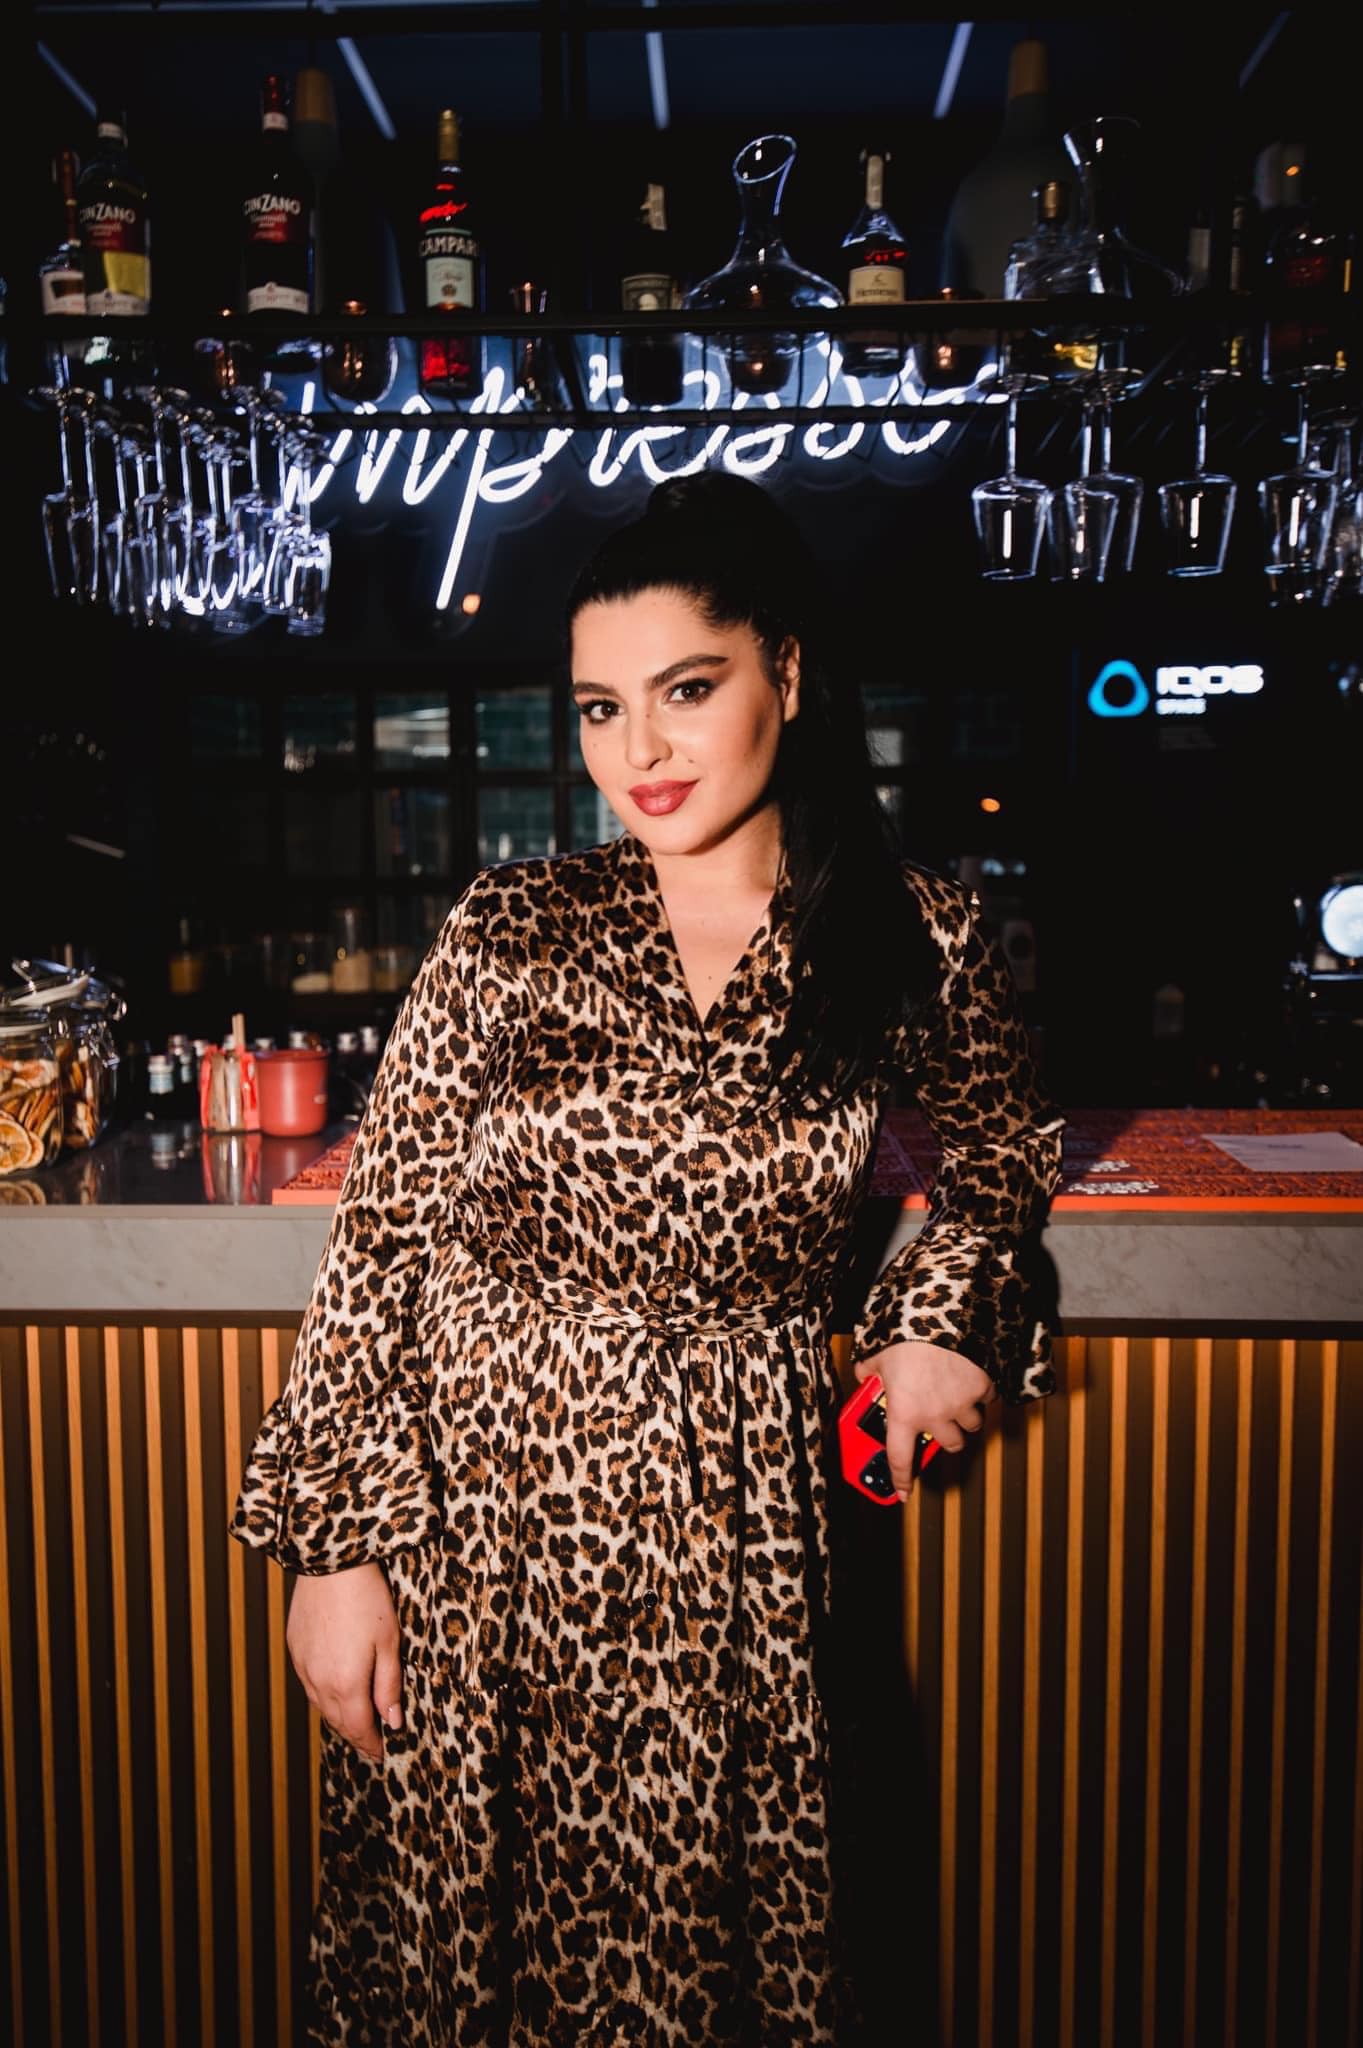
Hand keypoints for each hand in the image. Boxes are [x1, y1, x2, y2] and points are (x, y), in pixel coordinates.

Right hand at [285, 1560, 403, 1761]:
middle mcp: (318, 1682)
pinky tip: (335, 1691)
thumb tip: (392, 1721)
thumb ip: (388, 1686)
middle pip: (338, 1722)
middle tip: (372, 1743)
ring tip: (356, 1722)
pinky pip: (310, 1684)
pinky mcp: (295, 1649)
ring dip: (340, 1717)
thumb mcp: (389, 1642)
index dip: (371, 1744)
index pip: (358, 1729)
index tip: (383, 1752)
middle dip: (356, 1735)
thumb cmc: (367, 1598)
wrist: (330, 1564)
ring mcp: (303, 1666)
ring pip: (321, 1705)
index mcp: (345, 1684)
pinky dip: (324, 1695)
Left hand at [855, 1340, 995, 1499]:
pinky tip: (970, 1378)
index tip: (902, 1493)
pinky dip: (981, 1393)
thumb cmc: (904, 1335)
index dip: (901, 1479)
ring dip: (964, 1417)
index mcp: (904, 1413)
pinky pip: (986, 1399)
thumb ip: (869, 1371)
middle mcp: (935, 1415)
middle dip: (946, 1437)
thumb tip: (864, 1375)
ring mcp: (962, 1403)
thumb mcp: (876, 1355)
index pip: (900, 1458)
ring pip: (972, 1425)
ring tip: (955, 1399)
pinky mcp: (981, 1386)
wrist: (939, 1312)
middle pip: (950, 1445)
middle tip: (939, 1423)